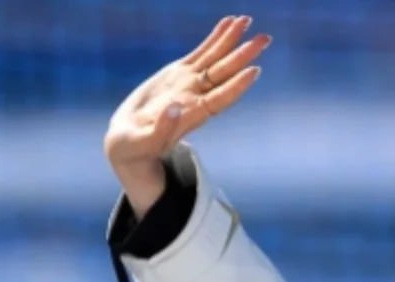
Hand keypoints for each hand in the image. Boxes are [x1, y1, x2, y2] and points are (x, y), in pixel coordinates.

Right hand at [104, 15, 270, 217]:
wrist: (130, 142)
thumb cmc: (137, 148)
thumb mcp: (145, 142)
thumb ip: (161, 129)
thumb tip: (175, 110)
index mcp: (192, 115)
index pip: (220, 98)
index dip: (237, 85)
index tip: (254, 71)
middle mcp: (196, 96)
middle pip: (225, 73)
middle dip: (244, 55)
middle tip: (265, 39)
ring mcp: (190, 83)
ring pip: (215, 58)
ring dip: (232, 40)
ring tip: (246, 21)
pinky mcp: (179, 73)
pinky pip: (201, 52)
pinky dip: (215, 38)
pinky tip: (229, 23)